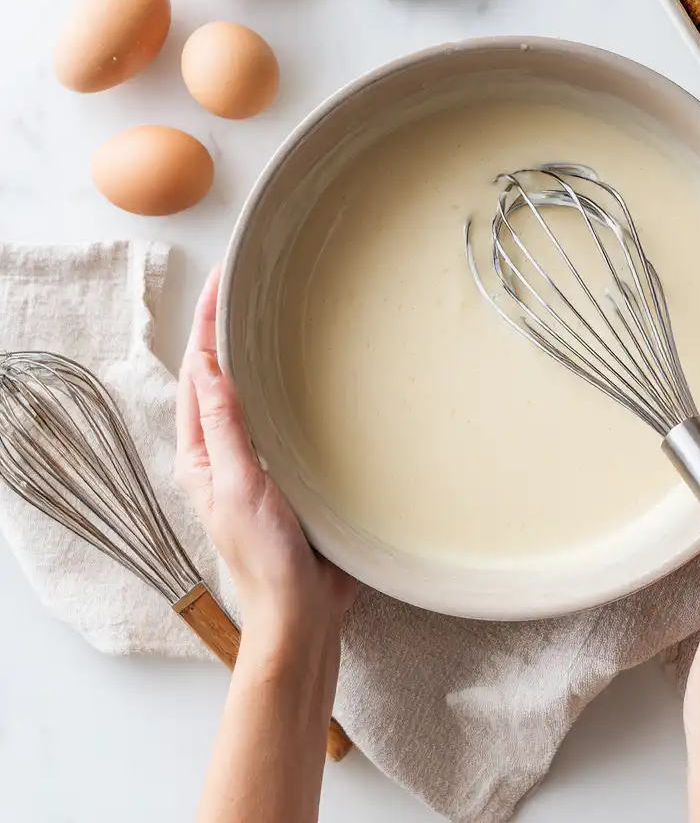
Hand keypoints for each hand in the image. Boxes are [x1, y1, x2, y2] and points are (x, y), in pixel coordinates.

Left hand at [175, 267, 355, 638]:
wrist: (302, 608)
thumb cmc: (265, 558)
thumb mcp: (239, 487)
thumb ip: (226, 430)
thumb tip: (208, 370)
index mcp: (200, 456)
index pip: (199, 376)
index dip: (206, 328)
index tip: (221, 285)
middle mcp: (224, 454)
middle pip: (219, 379)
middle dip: (226, 332)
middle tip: (245, 287)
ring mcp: (256, 463)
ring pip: (251, 397)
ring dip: (255, 357)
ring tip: (270, 318)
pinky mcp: (288, 472)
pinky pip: (282, 420)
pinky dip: (286, 390)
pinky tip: (306, 378)